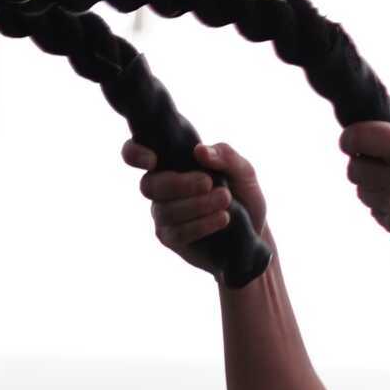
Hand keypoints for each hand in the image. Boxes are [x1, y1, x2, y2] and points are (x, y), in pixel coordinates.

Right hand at [121, 140, 270, 274]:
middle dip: (179, 184)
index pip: (135, 153)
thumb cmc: (242, 195)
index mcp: (169, 163)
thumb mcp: (243, 171)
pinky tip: (223, 218)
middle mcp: (160, 188)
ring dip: (197, 204)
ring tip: (225, 200)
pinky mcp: (171, 238)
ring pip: (165, 210)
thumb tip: (200, 151)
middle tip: (208, 183)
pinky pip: (177, 232)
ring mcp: (163, 214)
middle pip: (149, 185)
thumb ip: (225, 156)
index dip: (134, 154)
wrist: (255, 231)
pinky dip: (201, 225)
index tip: (152, 159)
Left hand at [339, 119, 389, 264]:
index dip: (350, 137)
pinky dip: (386, 207)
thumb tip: (385, 122)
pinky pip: (375, 212)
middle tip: (380, 164)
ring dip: (373, 187)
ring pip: (361, 192)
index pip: (360, 136)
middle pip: (353, 167)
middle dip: (362, 163)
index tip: (352, 140)